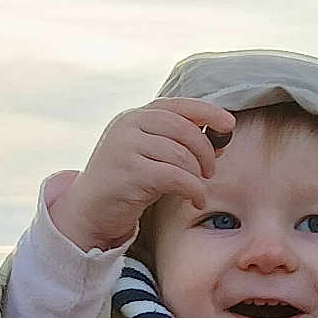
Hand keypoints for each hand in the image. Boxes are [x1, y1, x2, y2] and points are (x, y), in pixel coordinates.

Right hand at [49, 98, 236, 252]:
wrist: (89, 211)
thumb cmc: (126, 185)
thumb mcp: (150, 158)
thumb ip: (178, 146)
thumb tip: (219, 141)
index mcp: (134, 117)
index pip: (177, 106)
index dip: (207, 112)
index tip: (229, 124)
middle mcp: (128, 125)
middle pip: (183, 128)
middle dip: (205, 150)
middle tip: (210, 171)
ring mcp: (126, 146)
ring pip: (181, 154)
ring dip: (198, 174)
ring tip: (199, 188)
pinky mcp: (129, 172)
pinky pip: (175, 176)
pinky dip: (193, 189)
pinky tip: (196, 200)